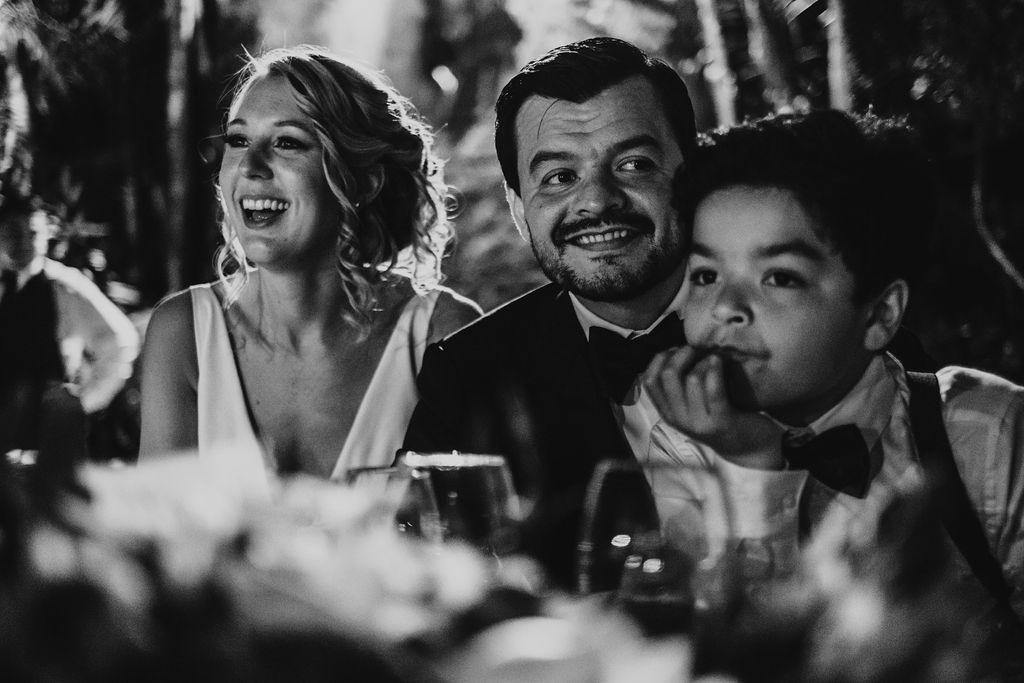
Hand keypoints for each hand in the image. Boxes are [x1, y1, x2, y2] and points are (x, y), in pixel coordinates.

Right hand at [643, 346, 784, 469]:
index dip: (660, 359)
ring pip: (692, 379)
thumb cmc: (718, 415)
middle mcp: (678, 419)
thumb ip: (678, 385)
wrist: (746, 446)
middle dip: (682, 354)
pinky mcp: (720, 422)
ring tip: (713, 359)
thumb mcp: (690, 403)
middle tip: (696, 350)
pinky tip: (719, 361)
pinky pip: (713, 389)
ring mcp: (698, 422)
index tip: (675, 350)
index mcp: (667, 413)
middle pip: (668, 376)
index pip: (649, 380)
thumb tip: (672, 351)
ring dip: (703, 361)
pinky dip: (715, 369)